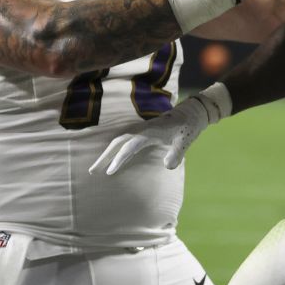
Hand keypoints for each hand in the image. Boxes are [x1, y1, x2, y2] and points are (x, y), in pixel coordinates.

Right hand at [89, 84, 231, 174]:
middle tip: (91, 171)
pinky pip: (125, 140)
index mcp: (149, 132)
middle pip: (117, 143)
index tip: (109, 172)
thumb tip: (168, 167)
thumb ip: (177, 154)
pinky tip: (113, 157)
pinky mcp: (144, 131)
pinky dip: (115, 148)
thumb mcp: (185, 141)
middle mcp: (142, 130)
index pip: (128, 147)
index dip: (118, 160)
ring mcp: (141, 130)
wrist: (192, 112)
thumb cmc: (189, 127)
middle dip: (104, 157)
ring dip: (107, 153)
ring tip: (97, 167)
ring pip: (119, 141)